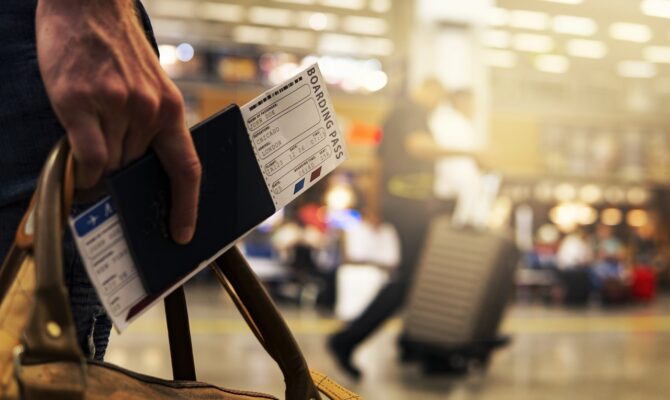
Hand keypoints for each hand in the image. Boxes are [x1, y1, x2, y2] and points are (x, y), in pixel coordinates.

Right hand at [36, 0, 200, 243]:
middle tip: (113, 180)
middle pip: (136, 170)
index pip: (187, 169)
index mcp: (171, 109)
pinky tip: (79, 160)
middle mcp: (148, 111)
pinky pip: (87, 155)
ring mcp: (115, 106)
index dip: (187, 206)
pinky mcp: (80, 102)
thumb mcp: (150, 88)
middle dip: (124, 179)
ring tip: (91, 143)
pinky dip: (83, 166)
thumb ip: (150, 128)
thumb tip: (137, 173)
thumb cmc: (118, 52)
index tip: (182, 233)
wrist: (88, 6)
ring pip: (110, 165)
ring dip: (100, 167)